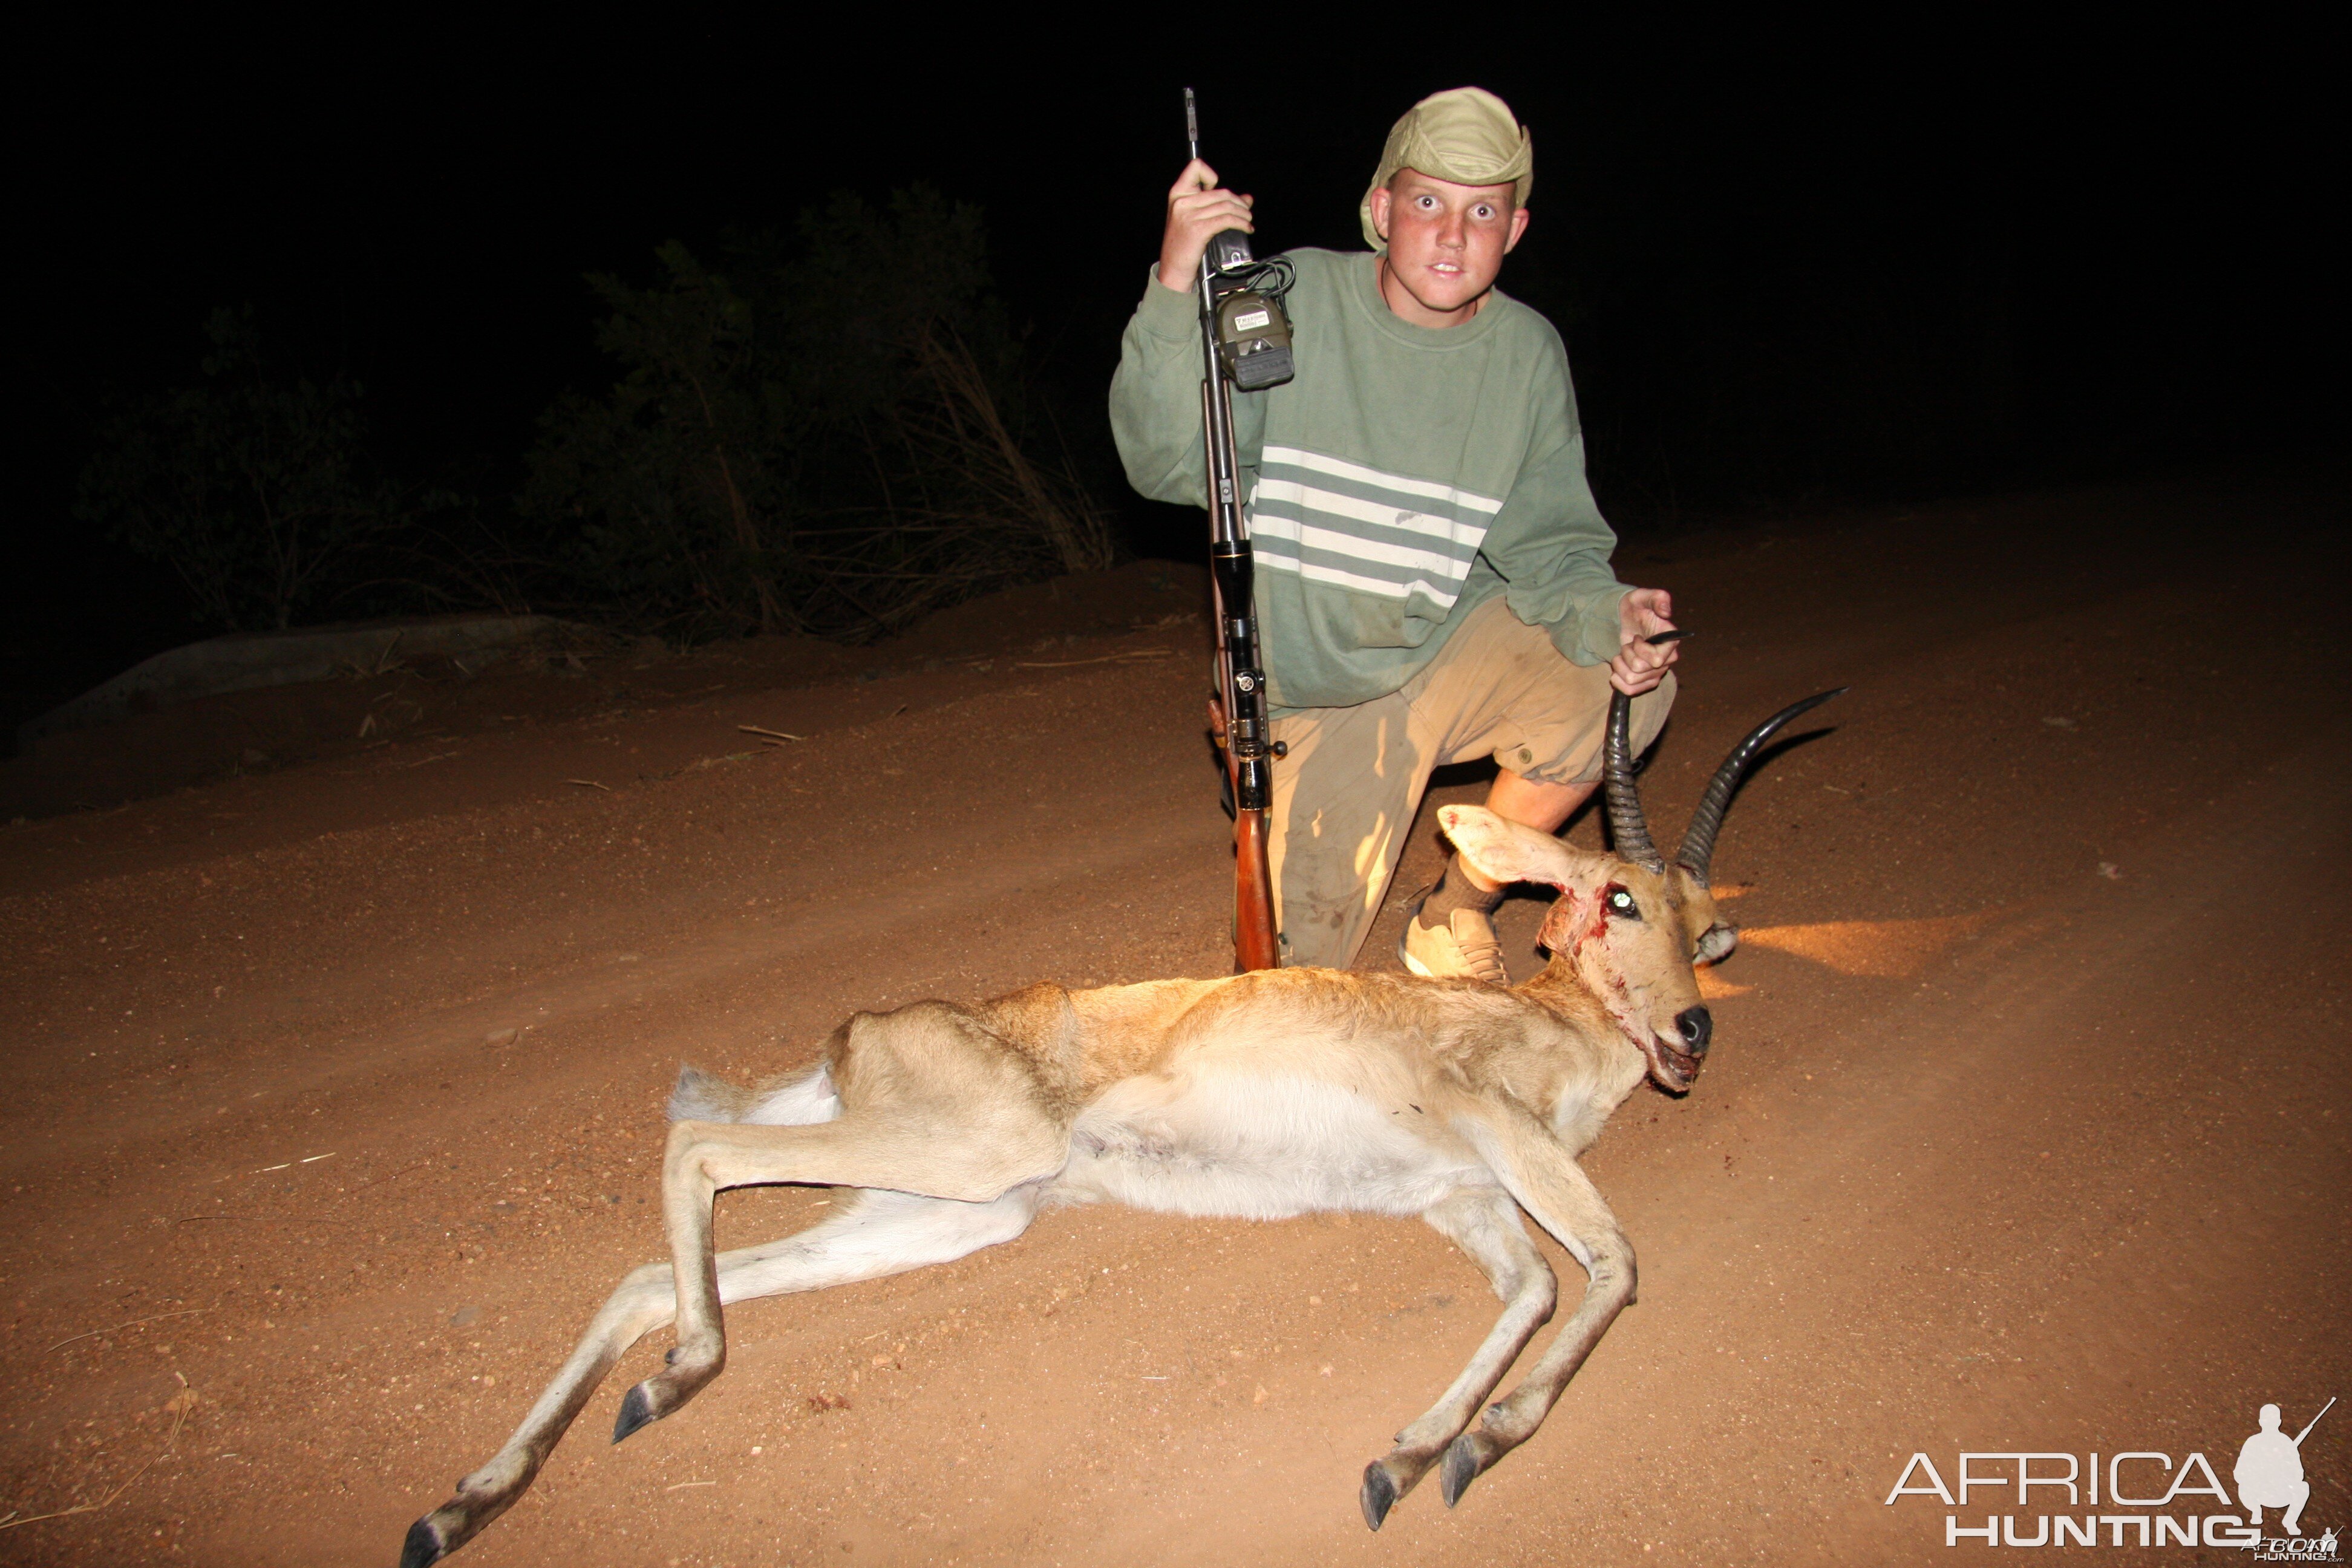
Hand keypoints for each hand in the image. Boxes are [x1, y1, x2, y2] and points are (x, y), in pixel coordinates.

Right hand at [1157, 159, 1253, 293]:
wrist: (1173, 271)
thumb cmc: (1183, 246)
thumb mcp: (1194, 220)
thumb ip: (1217, 205)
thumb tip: (1246, 198)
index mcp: (1178, 194)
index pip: (1196, 167)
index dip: (1211, 176)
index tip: (1218, 190)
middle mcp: (1182, 202)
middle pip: (1220, 191)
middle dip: (1238, 202)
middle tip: (1246, 212)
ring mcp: (1190, 215)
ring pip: (1226, 205)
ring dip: (1243, 214)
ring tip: (1248, 221)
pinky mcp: (1199, 229)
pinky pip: (1227, 220)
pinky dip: (1241, 223)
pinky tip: (1246, 228)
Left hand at [1609, 587, 1677, 694]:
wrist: (1625, 620)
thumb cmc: (1636, 608)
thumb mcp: (1643, 597)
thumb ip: (1657, 598)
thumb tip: (1666, 612)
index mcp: (1670, 642)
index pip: (1656, 659)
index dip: (1640, 649)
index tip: (1636, 637)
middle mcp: (1666, 661)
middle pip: (1639, 669)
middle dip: (1627, 654)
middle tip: (1629, 643)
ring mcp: (1656, 673)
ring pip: (1631, 680)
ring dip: (1620, 665)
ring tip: (1624, 653)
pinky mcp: (1645, 682)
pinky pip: (1629, 691)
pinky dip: (1617, 681)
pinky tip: (1617, 669)